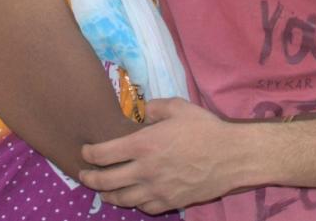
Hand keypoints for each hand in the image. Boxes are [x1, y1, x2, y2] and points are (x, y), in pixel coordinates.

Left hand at [80, 98, 242, 213]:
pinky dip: (133, 203)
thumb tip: (137, 112)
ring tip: (103, 191)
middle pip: (107, 182)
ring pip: (122, 199)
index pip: (104, 154)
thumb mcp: (177, 107)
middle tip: (84, 176)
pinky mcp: (170, 202)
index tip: (85, 152)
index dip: (89, 153)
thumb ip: (152, 108)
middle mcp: (145, 171)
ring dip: (108, 195)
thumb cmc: (205, 128)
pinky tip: (133, 197)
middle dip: (90, 179)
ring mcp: (157, 190)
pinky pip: (143, 208)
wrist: (231, 156)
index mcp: (144, 145)